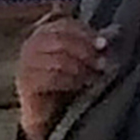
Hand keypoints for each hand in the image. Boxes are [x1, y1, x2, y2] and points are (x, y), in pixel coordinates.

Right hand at [11, 10, 104, 139]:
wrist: (46, 114)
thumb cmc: (64, 83)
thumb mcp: (80, 60)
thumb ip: (92, 46)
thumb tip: (113, 34)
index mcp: (44, 34)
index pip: (64, 25)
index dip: (86, 34)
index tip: (103, 44)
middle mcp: (31, 46)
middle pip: (60, 40)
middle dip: (84, 51)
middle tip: (100, 63)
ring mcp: (26, 64)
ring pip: (57, 59)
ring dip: (79, 67)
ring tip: (92, 76)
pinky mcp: (26, 84)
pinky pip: (50, 78)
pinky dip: (69, 80)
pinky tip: (80, 84)